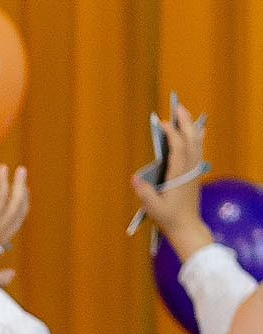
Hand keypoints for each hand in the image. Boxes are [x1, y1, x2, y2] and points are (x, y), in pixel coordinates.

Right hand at [133, 98, 214, 258]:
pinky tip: (198, 130)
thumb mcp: (153, 208)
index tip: (163, 123)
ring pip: (197, 143)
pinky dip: (198, 138)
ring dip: (191, 127)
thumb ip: (144, 192)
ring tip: (184, 113)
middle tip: (178, 107)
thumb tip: (134, 177)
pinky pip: (199, 150)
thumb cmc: (168, 218)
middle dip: (185, 122)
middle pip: (191, 140)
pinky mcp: (196, 174)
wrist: (187, 227)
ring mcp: (195, 171)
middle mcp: (190, 170)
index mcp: (179, 176)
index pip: (178, 148)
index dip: (172, 134)